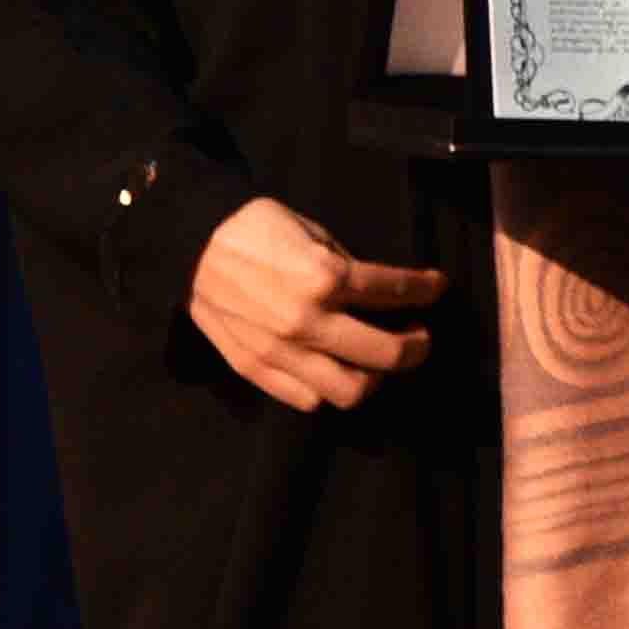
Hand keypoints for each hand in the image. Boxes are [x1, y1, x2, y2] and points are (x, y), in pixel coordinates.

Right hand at [186, 195, 442, 412]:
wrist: (191, 244)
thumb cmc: (255, 229)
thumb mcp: (314, 234)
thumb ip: (348, 268)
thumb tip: (381, 293)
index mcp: (326, 278)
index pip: (396, 292)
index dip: (426, 289)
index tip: (437, 288)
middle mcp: (309, 321)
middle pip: (386, 354)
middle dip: (417, 347)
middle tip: (420, 337)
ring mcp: (281, 351)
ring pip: (350, 391)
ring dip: (376, 377)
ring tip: (379, 362)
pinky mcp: (255, 369)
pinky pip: (307, 398)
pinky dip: (329, 389)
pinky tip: (337, 370)